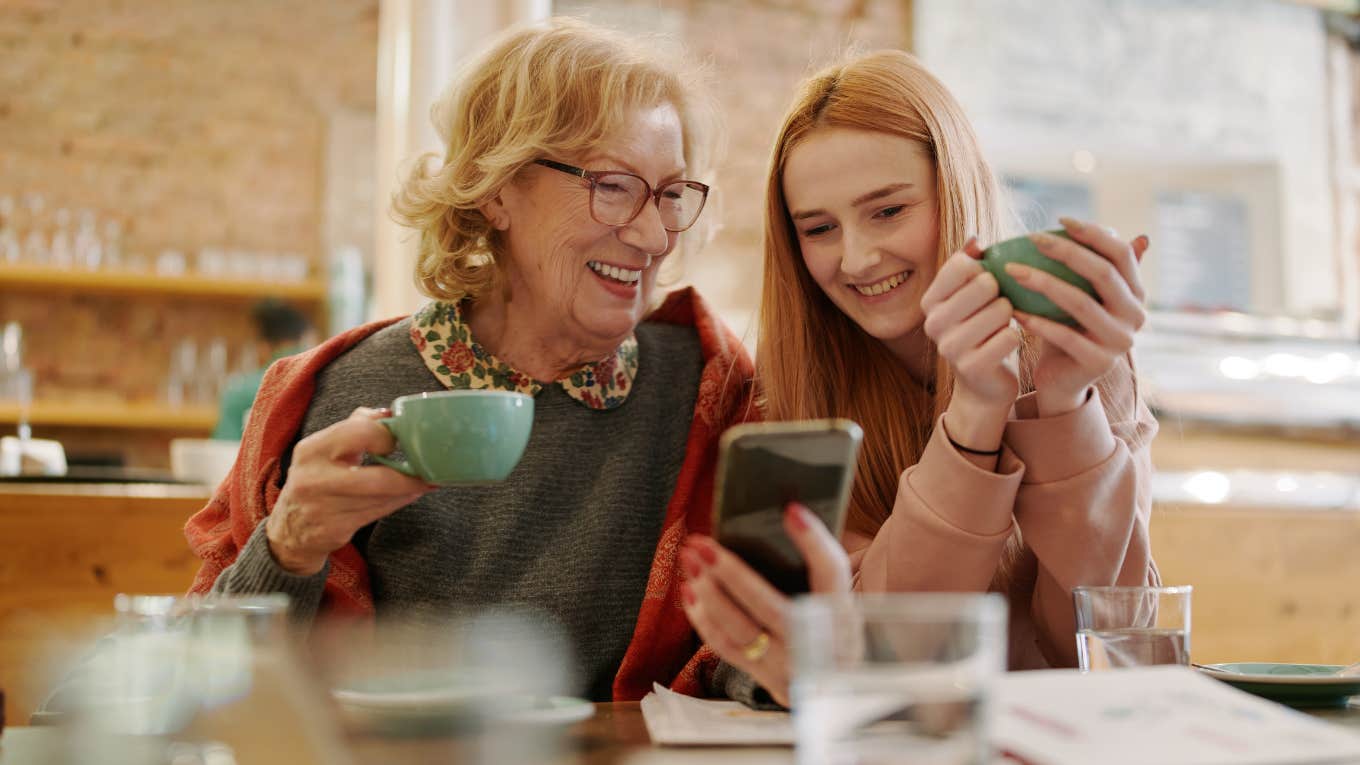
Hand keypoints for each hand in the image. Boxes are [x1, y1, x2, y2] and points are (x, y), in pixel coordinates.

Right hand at [265, 407, 434, 573]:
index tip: (399, 440)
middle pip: (377, 477)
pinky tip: (410, 494)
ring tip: (425, 480)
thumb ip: (356, 425)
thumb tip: (390, 412)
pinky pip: (377, 513)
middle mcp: (313, 478)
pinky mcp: (334, 530)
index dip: (386, 435)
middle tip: (427, 468)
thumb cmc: (318, 478)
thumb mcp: (326, 448)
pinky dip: (398, 502)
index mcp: (312, 449)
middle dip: (408, 475)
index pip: (360, 432)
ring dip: (409, 489)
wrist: (291, 529)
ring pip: (382, 498)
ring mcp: (323, 508)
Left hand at [679, 503, 850, 706]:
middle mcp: (819, 647)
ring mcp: (789, 667)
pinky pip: (727, 648)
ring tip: (690, 559)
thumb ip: (818, 570)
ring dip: (709, 593)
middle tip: (703, 543)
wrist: (839, 689)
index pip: (831, 574)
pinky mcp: (765, 679)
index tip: (790, 510)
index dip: (813, 542)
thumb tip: (780, 518)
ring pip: (740, 630)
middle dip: (732, 573)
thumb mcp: (839, 600)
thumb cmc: (833, 627)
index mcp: (846, 616)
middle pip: (770, 607)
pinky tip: (690, 589)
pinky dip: (703, 619)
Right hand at [920, 239, 1019, 451]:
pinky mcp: (971, 366)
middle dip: (1002, 293)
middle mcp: (933, 322)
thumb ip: (970, 266)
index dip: (984, 269)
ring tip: (1002, 325)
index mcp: (930, 301)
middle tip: (998, 308)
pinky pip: (1010, 335)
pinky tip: (1005, 344)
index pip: (962, 264)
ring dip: (1011, 315)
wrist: (983, 385)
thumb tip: (976, 239)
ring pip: (1001, 308)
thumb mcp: (969, 298)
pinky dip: (1015, 336)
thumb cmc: (980, 331)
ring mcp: (949, 346)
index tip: (987, 284)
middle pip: (985, 283)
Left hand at [1007, 220, 1148, 415]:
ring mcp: (1120, 341)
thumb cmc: (1068, 328)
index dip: (1094, 233)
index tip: (1060, 219)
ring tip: (1012, 270)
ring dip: (1042, 282)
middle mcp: (1136, 316)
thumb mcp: (1080, 295)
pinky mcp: (1098, 362)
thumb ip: (1088, 266)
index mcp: (1136, 294)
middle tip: (1032, 238)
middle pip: (1102, 273)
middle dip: (1066, 251)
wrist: (1063, 380)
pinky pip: (1064, 335)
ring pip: (1080, 303)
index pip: (1122, 254)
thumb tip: (1092, 225)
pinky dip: (1036, 321)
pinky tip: (1013, 309)